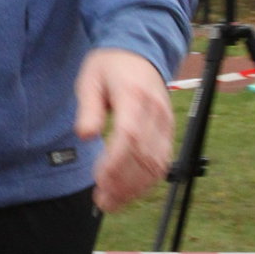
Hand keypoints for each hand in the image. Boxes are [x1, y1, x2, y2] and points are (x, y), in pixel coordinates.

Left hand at [75, 47, 174, 213]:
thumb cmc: (109, 66)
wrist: (139, 51)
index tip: (99, 181)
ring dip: (135, 188)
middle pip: (144, 155)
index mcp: (134, 96)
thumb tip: (85, 135)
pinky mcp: (169, 131)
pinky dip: (147, 181)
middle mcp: (156, 112)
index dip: (116, 162)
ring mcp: (166, 123)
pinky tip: (129, 192)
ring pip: (157, 163)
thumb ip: (88, 108)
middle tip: (101, 202)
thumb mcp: (89, 79)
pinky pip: (163, 161)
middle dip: (123, 183)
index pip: (130, 136)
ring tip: (111, 203)